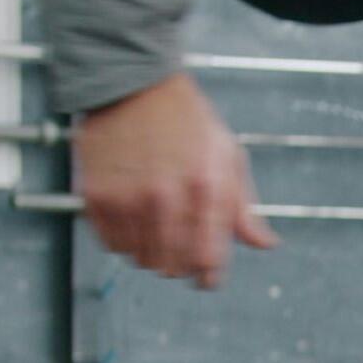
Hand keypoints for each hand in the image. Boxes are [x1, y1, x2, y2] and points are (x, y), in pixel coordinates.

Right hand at [74, 73, 278, 287]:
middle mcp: (166, 199)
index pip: (208, 260)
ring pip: (141, 260)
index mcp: (206, 189)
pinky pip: (111, 245)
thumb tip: (266, 245)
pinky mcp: (96, 197)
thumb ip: (243, 207)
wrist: (133, 84)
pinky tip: (133, 221)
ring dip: (152, 254)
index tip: (207, 279)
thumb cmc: (187, 120)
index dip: (209, 277)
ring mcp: (127, 199)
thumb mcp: (227, 157)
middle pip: (173, 267)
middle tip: (182, 252)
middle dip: (181, 266)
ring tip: (157, 229)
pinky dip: (124, 242)